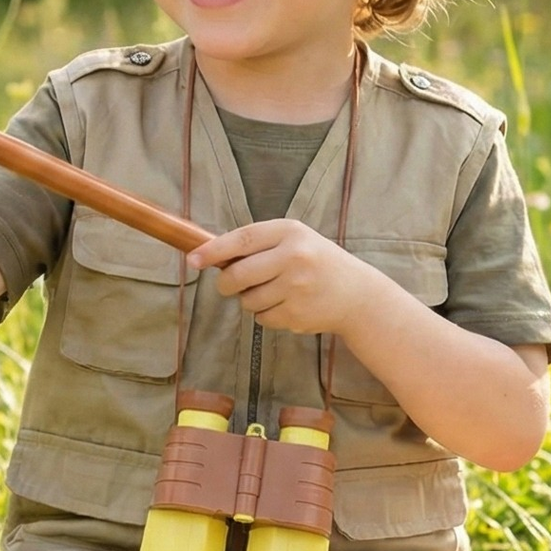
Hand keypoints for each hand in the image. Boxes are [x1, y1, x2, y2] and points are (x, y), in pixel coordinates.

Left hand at [187, 218, 367, 336]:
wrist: (357, 295)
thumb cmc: (318, 263)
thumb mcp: (295, 241)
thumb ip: (259, 244)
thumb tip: (211, 254)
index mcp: (291, 233)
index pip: (242, 239)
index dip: (213, 251)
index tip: (193, 259)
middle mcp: (294, 257)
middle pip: (237, 275)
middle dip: (226, 283)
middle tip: (229, 284)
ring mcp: (296, 288)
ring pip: (248, 300)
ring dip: (251, 300)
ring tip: (275, 292)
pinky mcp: (297, 314)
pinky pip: (262, 318)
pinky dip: (267, 314)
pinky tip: (288, 305)